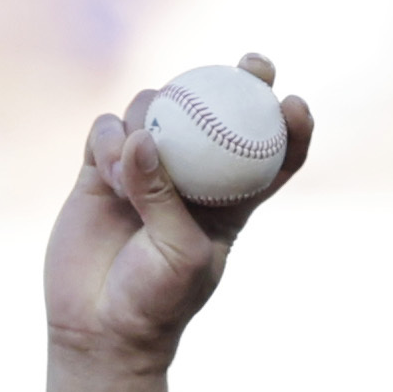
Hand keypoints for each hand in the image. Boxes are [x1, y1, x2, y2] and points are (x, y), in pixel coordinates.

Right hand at [41, 53, 311, 378]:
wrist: (99, 326)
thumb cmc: (156, 300)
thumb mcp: (180, 254)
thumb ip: (165, 196)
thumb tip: (143, 135)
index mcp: (229, 202)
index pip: (269, 156)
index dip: (288, 127)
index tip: (294, 103)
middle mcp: (190, 176)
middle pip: (217, 112)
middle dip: (239, 80)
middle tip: (253, 65)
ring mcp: (144, 167)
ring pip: (155, 109)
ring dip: (150, 117)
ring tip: (133, 163)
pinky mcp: (100, 169)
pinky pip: (107, 129)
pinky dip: (109, 138)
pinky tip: (107, 170)